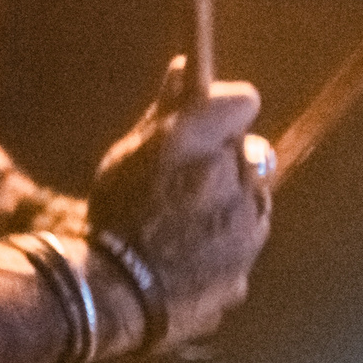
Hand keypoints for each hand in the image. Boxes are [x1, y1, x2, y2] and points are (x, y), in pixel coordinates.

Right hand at [86, 54, 270, 348]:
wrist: (110, 296)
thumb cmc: (115, 215)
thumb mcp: (131, 152)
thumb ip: (166, 110)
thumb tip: (186, 66)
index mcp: (198, 142)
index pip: (244, 102)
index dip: (228, 110)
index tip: (214, 121)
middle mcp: (230, 181)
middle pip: (253, 156)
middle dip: (230, 164)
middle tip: (192, 182)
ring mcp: (243, 233)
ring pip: (253, 206)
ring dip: (231, 208)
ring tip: (185, 227)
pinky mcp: (243, 276)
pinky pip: (241, 253)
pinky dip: (224, 252)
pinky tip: (189, 260)